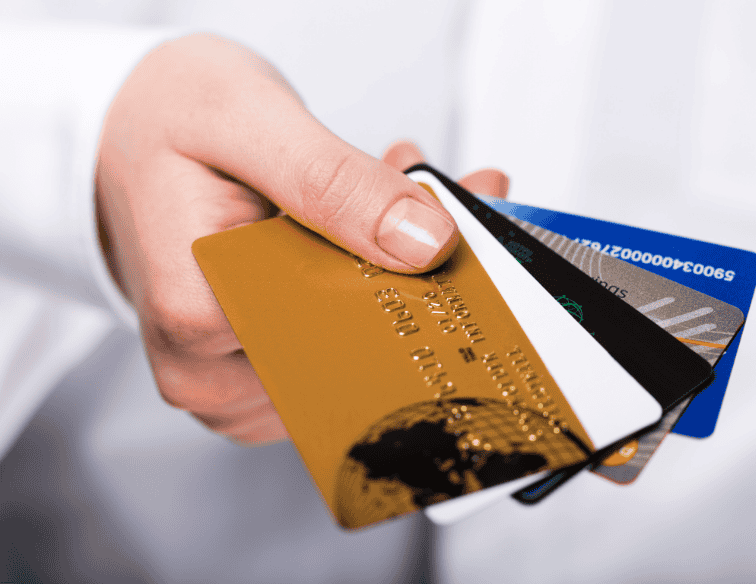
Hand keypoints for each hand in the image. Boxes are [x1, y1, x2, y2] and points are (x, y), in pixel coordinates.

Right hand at [96, 34, 508, 444]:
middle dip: (419, 273)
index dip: (417, 286)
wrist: (123, 135)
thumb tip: (425, 245)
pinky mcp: (257, 366)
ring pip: (356, 345)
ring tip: (406, 192)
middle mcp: (211, 371)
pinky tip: (379, 220)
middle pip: (357, 348)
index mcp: (198, 319)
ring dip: (399, 269)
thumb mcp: (244, 120)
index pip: (344, 336)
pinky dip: (371, 277)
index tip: (466, 229)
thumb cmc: (161, 122)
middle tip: (452, 196)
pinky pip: (338, 338)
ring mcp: (235, 378)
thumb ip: (332, 182)